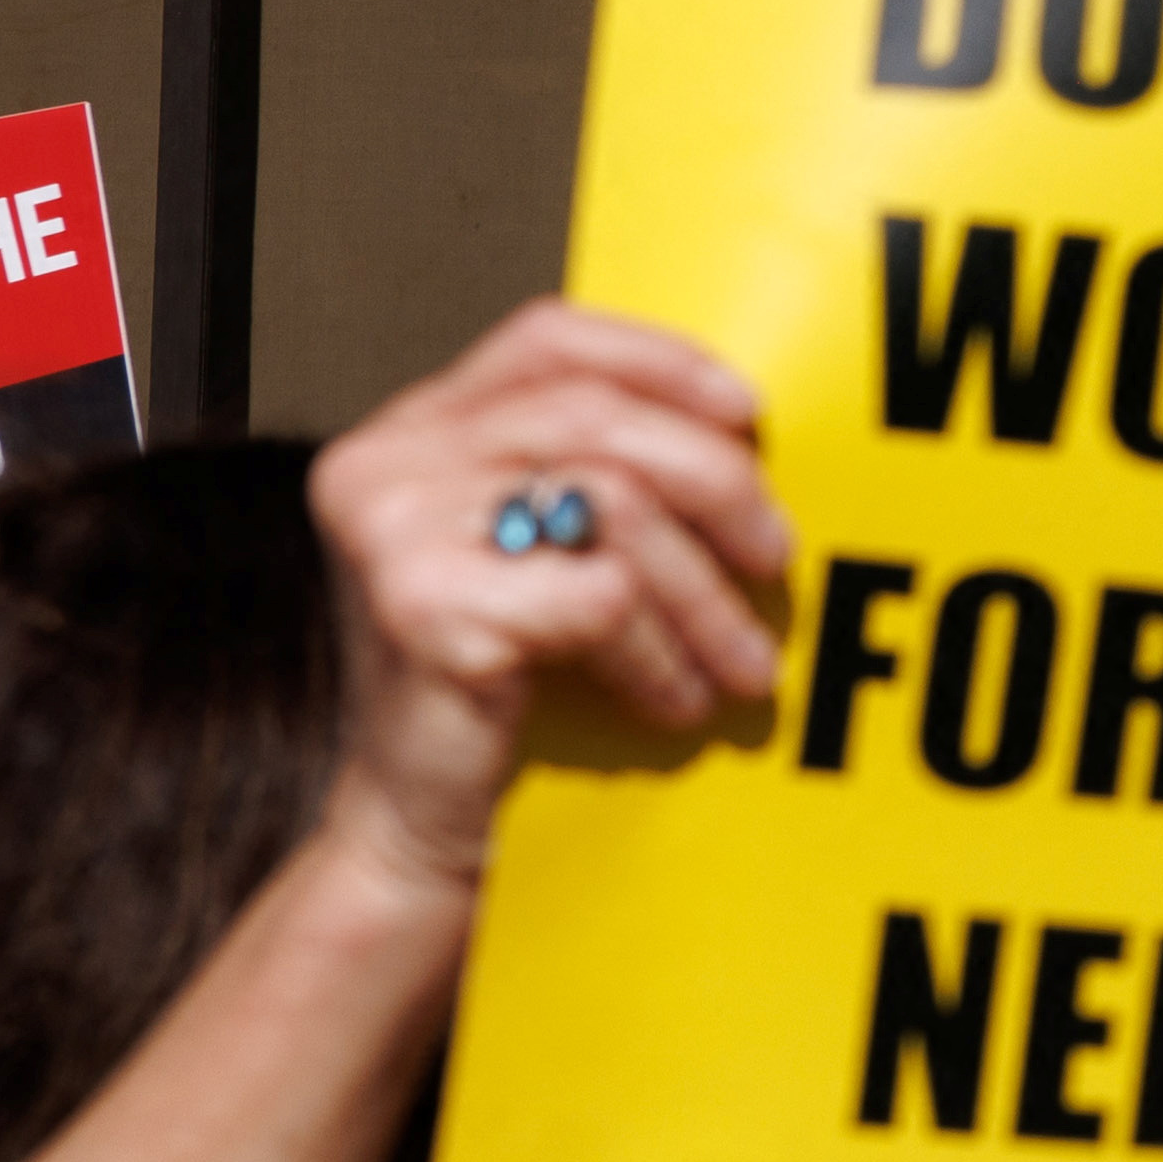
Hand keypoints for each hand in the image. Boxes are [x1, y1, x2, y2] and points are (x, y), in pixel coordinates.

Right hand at [302, 303, 787, 901]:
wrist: (418, 821)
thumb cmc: (498, 684)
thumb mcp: (542, 551)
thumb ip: (598, 473)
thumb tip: (745, 432)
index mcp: (414, 428)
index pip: (549, 340)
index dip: (660, 362)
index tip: (747, 414)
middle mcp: (386, 462)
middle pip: (599, 419)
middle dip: (717, 484)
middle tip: (775, 558)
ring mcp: (393, 530)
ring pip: (615, 505)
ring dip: (704, 593)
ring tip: (743, 661)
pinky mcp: (423, 607)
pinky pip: (600, 596)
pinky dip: (659, 651)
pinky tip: (675, 697)